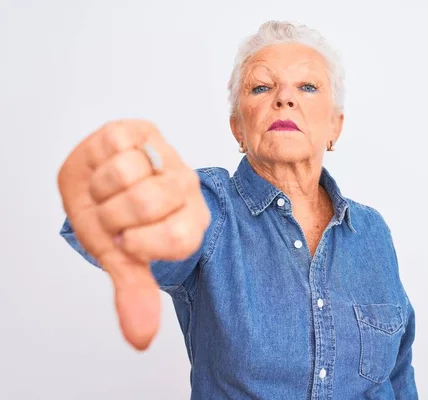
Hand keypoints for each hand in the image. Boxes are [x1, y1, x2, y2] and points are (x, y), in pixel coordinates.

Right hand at [57, 120, 210, 349]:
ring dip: (101, 187)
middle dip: (112, 215)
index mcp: (190, 224)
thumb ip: (134, 292)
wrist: (107, 186)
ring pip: (125, 171)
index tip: (128, 241)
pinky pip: (115, 144)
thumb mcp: (125, 261)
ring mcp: (167, 157)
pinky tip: (106, 166)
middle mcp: (187, 188)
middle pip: (146, 200)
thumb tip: (140, 339)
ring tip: (109, 191)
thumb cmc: (120, 223)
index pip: (178, 238)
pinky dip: (98, 160)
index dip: (140, 243)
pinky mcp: (143, 131)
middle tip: (113, 217)